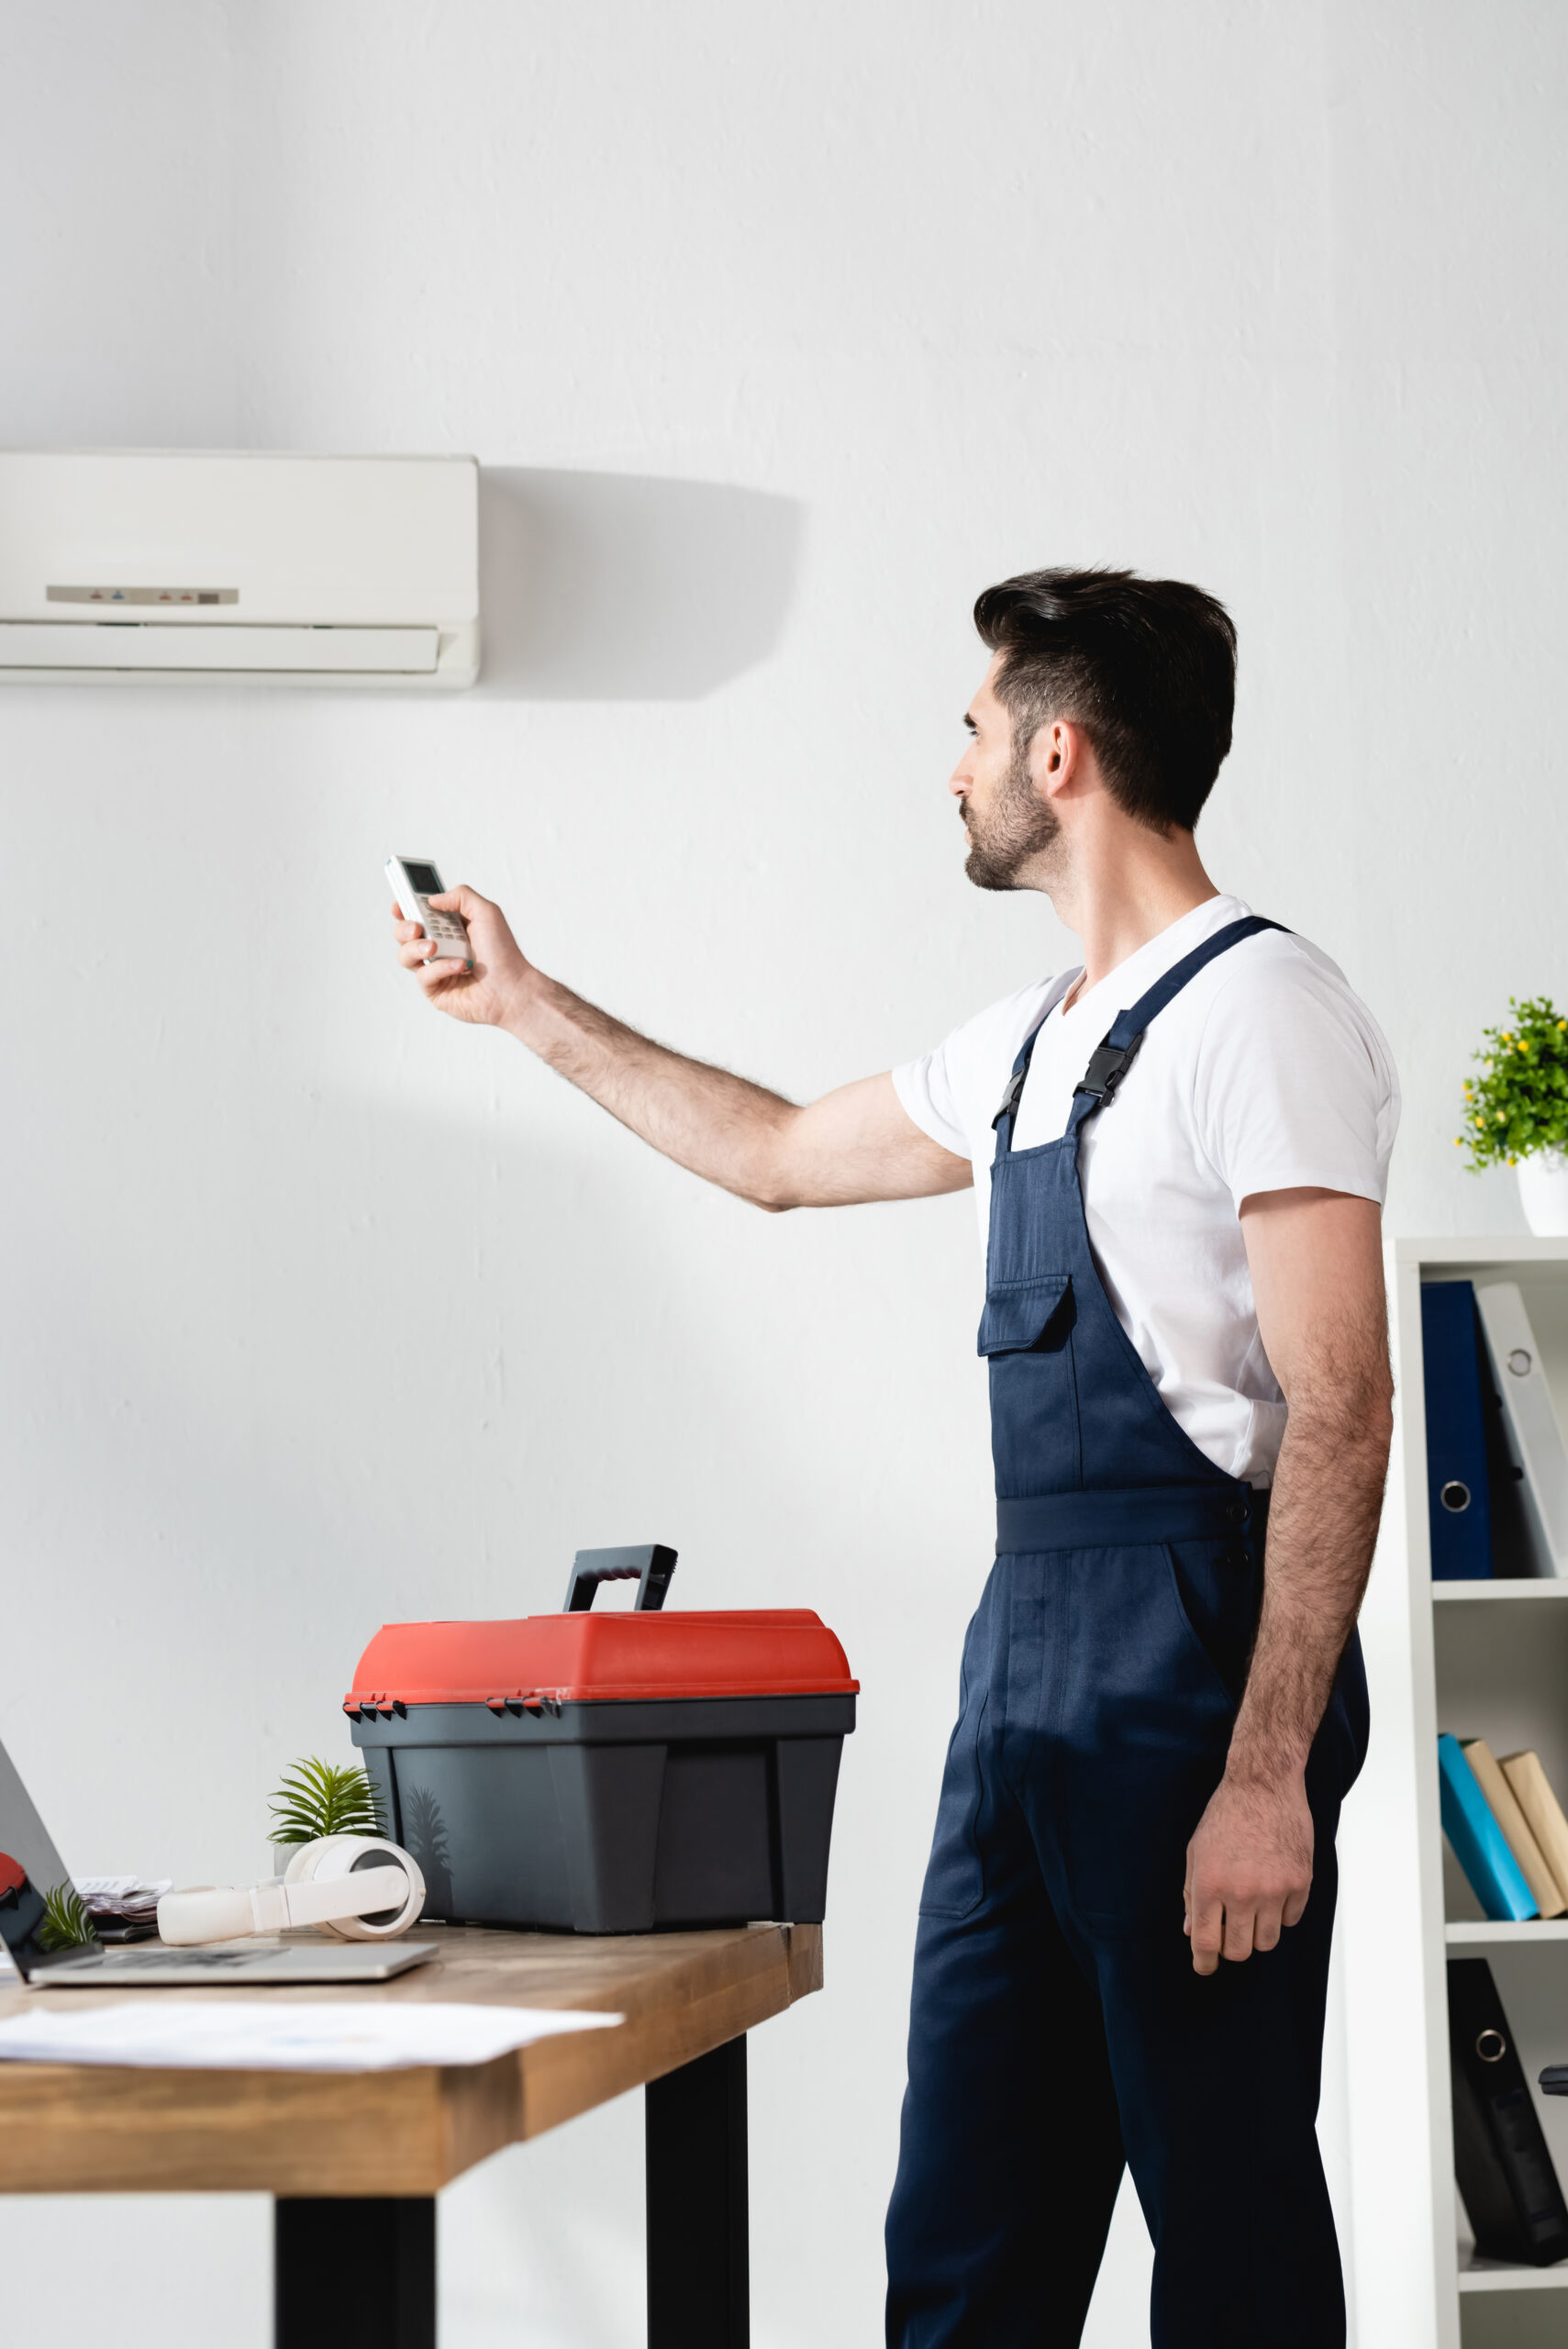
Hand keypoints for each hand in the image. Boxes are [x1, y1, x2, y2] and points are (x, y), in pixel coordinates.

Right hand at [391, 883, 532, 1030]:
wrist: (511, 987)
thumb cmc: (503, 952)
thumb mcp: (486, 912)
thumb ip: (461, 896)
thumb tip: (432, 900)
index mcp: (449, 927)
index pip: (419, 914)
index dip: (405, 908)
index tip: (399, 903)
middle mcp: (440, 947)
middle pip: (405, 934)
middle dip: (404, 928)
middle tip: (416, 927)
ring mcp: (435, 969)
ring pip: (405, 955)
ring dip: (416, 948)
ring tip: (434, 948)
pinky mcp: (435, 990)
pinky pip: (423, 976)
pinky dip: (440, 969)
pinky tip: (460, 966)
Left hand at [1183, 1769, 1313, 1974]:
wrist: (1264, 1784)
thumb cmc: (1226, 1815)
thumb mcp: (1196, 1851)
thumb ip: (1191, 1894)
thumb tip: (1191, 1931)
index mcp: (1209, 1885)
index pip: (1205, 1943)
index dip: (1204, 1962)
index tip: (1205, 1967)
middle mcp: (1241, 1892)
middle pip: (1238, 1951)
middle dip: (1231, 1947)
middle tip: (1229, 1932)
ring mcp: (1274, 1890)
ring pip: (1267, 1942)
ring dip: (1257, 1933)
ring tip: (1252, 1909)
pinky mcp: (1300, 1883)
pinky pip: (1291, 1920)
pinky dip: (1281, 1914)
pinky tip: (1273, 1891)